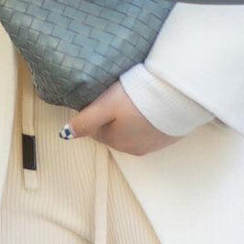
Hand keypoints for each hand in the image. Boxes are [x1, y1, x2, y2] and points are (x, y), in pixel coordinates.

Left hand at [65, 80, 179, 156]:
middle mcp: (134, 149)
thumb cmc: (138, 98)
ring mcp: (154, 145)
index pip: (95, 130)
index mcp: (116, 142)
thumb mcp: (106, 105)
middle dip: (112, 117)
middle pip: (114, 132)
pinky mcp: (169, 136)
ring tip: (134, 99)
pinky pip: (151, 129)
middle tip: (117, 95)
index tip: (100, 96)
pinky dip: (147, 120)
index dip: (94, 112)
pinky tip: (150, 106)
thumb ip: (85, 121)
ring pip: (132, 131)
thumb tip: (65, 134)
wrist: (178, 95)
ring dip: (130, 119)